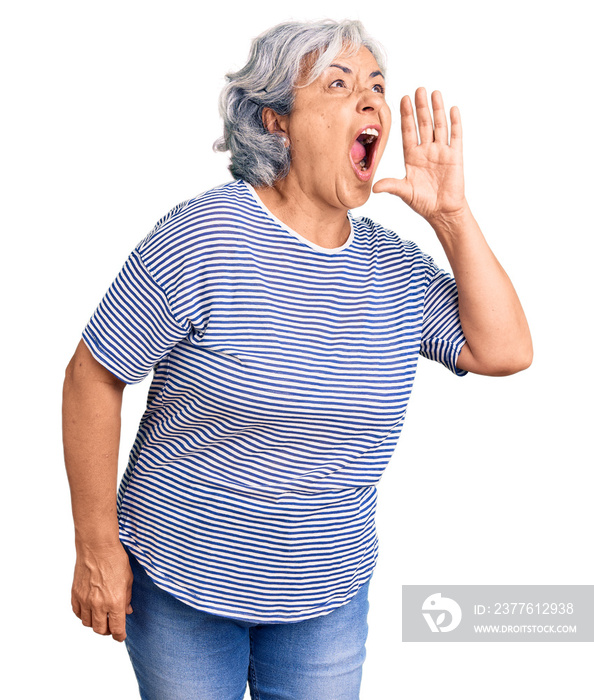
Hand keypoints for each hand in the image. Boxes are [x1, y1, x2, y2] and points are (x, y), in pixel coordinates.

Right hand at [71, 542, 132, 641]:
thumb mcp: (128, 580)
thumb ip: (127, 598)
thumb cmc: (116, 560)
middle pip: (100, 630)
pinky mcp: (75, 594)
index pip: (116, 628)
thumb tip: (127, 611)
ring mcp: (85, 600)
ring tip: (101, 617)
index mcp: (115, 602)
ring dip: (95, 623)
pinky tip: (90, 610)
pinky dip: (84, 615)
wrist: (98, 547)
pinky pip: (77, 613)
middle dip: (107, 631)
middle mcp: (99, 604)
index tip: (120, 636)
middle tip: (111, 627)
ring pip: (88, 623)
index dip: (119, 636)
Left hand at [373, 87, 466, 223]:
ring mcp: (441, 152)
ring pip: (439, 126)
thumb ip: (391, 186)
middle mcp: (426, 151)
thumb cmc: (423, 203)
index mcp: (412, 157)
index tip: (403, 99)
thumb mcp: (404, 192)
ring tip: (434, 93)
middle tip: (418, 90)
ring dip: (437, 110)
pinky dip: (454, 123)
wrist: (442, 212)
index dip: (406, 115)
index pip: (408, 131)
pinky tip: (452, 109)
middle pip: (423, 124)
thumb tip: (374, 187)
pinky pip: (455, 136)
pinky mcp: (455, 156)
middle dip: (420, 107)